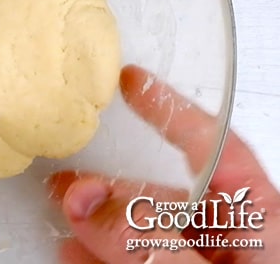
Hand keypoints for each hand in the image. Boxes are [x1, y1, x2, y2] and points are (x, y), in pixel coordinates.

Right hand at [50, 65, 279, 262]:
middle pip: (165, 195)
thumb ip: (147, 237)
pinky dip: (101, 255)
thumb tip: (88, 202)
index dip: (172, 109)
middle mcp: (233, 241)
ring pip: (143, 232)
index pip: (217, 146)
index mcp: (261, 223)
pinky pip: (134, 261)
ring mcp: (202, 263)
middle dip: (111, 187)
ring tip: (65, 217)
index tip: (134, 81)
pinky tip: (76, 252)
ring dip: (97, 225)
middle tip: (69, 184)